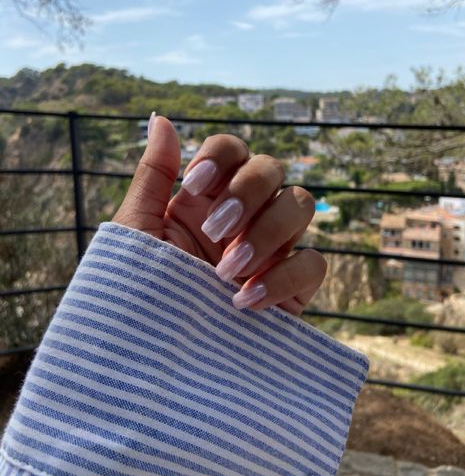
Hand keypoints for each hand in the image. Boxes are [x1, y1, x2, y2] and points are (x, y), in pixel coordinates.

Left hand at [113, 115, 326, 313]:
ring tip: (227, 271)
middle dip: (247, 193)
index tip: (193, 187)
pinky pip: (314, 262)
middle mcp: (244, 215)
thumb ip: (155, 174)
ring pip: (302, 204)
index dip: (221, 157)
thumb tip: (160, 119)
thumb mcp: (139, 230)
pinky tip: (245, 300)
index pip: (232, 149)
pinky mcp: (293, 287)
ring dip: (268, 232)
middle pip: (272, 168)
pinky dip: (284, 277)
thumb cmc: (139, 291)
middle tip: (214, 231)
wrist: (153, 357)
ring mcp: (272, 248)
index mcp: (206, 197)